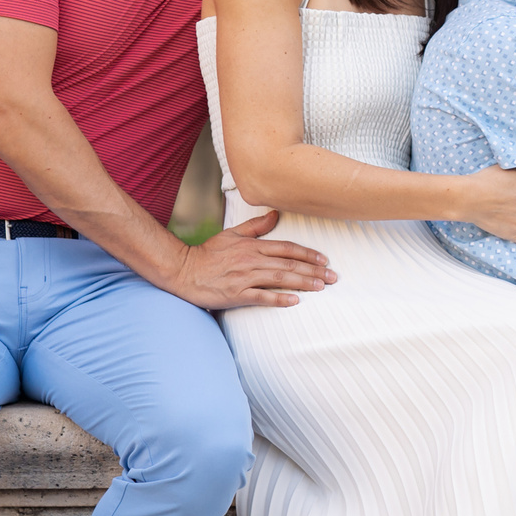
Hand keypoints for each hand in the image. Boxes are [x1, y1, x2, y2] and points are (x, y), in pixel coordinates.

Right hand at [165, 210, 335, 308]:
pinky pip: (261, 297)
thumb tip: (275, 214)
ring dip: (303, 283)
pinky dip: (279, 299)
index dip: (308, 254)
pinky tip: (294, 301)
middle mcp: (251, 260)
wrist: (183, 270)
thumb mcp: (232, 233)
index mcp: (252, 246)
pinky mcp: (236, 294)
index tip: (324, 260)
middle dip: (314, 270)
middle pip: (289, 264)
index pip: (286, 248)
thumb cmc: (208, 253)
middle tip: (332, 277)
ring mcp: (244, 278)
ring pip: (280, 279)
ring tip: (321, 286)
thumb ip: (256, 226)